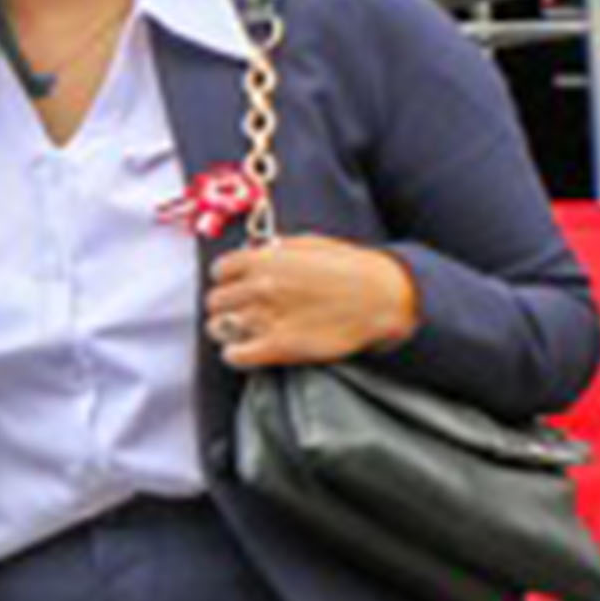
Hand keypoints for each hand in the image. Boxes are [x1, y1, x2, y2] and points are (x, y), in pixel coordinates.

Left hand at [205, 234, 418, 369]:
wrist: (384, 297)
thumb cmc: (352, 268)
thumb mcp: (311, 244)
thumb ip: (276, 250)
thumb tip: (251, 251)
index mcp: (264, 259)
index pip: (220, 271)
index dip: (229, 279)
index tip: (239, 286)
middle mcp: (259, 287)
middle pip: (215, 301)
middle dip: (227, 306)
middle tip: (243, 311)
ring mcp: (267, 317)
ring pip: (218, 328)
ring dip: (227, 331)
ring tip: (243, 332)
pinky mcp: (278, 347)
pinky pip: (234, 355)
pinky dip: (236, 355)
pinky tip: (249, 351)